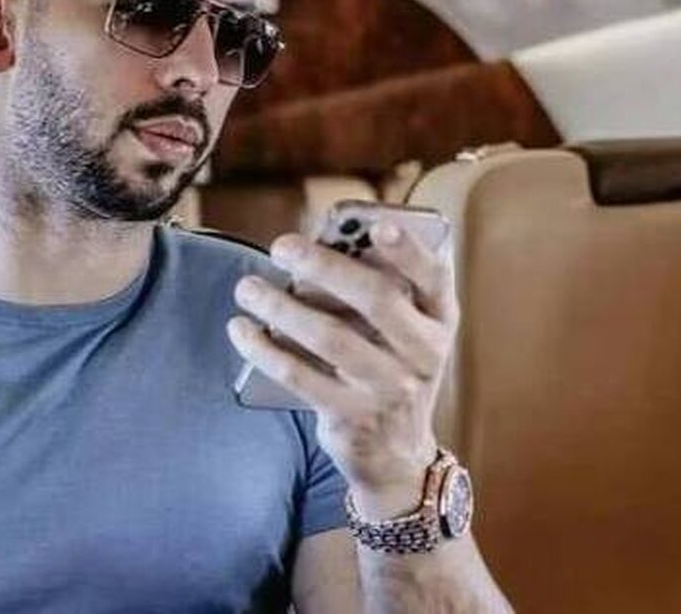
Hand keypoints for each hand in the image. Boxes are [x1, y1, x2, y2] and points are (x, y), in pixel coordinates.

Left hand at [227, 222, 458, 516]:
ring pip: (329, 337)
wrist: (396, 454)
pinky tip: (242, 330)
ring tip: (248, 287)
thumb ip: (377, 292)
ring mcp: (389, 388)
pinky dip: (264, 350)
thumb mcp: (404, 333)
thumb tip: (317, 247)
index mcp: (438, 321)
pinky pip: (299, 376)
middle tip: (281, 247)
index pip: (434, 278)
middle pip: (375, 300)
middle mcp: (423, 354)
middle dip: (325, 266)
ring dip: (281, 306)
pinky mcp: (351, 417)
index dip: (408, 251)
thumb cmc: (390, 368)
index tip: (379, 225)